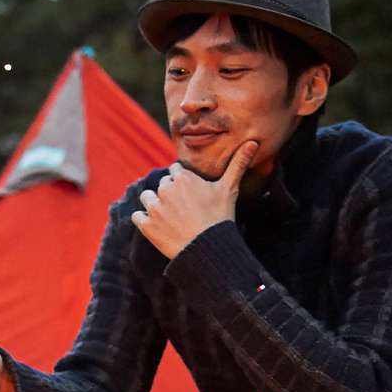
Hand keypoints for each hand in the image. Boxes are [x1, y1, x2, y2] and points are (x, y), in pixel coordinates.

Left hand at [129, 139, 258, 259]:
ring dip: (154, 204)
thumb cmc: (220, 217)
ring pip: (147, 197)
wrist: (208, 248)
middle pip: (162, 185)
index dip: (183, 182)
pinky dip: (144, 220)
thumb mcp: (229, 189)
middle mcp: (165, 189)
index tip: (191, 194)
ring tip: (169, 216)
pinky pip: (137, 216)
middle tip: (183, 209)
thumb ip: (238, 164)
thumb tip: (253, 143)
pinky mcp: (146, 225)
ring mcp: (154, 208)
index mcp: (182, 178)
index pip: (176, 172)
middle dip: (170, 194)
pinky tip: (157, 226)